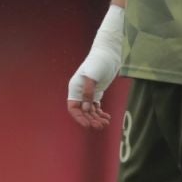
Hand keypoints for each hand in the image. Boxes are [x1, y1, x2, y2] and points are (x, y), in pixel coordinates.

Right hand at [66, 6, 124, 130]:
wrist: (108, 55)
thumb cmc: (98, 62)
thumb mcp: (92, 77)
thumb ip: (88, 93)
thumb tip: (86, 109)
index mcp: (75, 89)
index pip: (73, 108)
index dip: (79, 118)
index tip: (87, 125)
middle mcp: (80, 92)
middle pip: (83, 111)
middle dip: (91, 120)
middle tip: (100, 126)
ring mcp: (88, 93)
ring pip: (90, 111)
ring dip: (97, 118)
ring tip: (105, 123)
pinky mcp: (96, 93)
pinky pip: (96, 107)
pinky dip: (101, 113)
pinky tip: (107, 117)